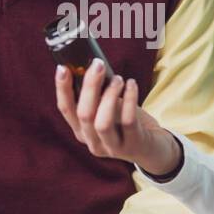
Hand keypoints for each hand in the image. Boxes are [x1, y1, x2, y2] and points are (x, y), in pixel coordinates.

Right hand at [54, 58, 180, 175]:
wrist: (151, 148)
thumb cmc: (126, 122)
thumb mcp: (108, 109)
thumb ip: (98, 95)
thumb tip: (93, 66)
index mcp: (81, 131)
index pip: (65, 110)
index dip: (62, 89)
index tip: (62, 68)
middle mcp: (92, 142)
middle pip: (83, 114)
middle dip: (89, 86)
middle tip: (98, 65)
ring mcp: (112, 147)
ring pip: (102, 122)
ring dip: (109, 96)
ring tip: (118, 79)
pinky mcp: (132, 146)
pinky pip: (128, 121)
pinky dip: (129, 99)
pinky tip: (131, 84)